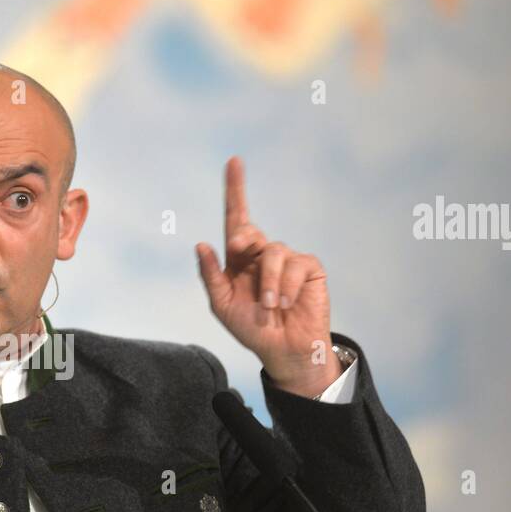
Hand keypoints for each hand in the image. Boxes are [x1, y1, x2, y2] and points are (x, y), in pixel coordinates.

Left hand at [196, 157, 340, 396]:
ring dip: (268, 282)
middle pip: (250, 232)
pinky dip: (287, 286)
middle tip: (240, 253)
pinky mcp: (309, 268)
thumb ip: (211, 276)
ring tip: (269, 306)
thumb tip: (201, 244)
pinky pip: (296, 265)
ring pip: (273, 251)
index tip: (234, 162)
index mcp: (240, 259)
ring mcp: (287, 260)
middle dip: (243, 242)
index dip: (235, 190)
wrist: (283, 350)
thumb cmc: (252, 328)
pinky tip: (286, 304)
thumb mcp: (222, 305)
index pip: (237, 219)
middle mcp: (263, 254)